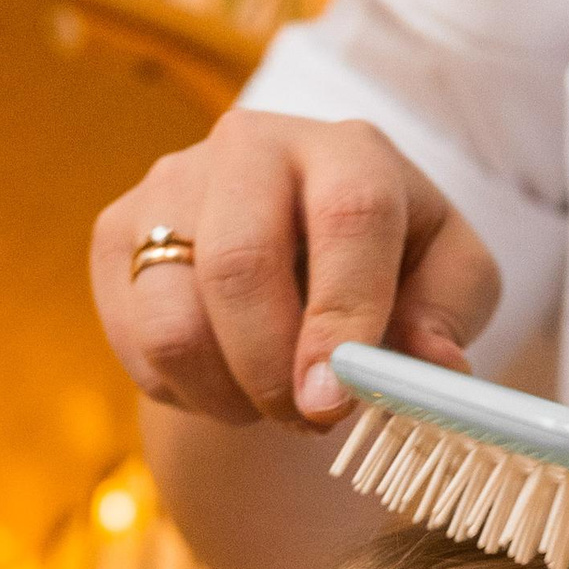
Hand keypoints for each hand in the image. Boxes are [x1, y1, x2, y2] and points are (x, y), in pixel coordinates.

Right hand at [92, 109, 499, 431]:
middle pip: (239, 265)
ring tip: (268, 402)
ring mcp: (171, 184)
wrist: (294, 253)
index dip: (342, 318)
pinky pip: (136, 342)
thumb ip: (451, 315)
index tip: (333, 400)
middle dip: (272, 372)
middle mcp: (250, 146)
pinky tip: (225, 380)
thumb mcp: (446, 281)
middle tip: (307, 422)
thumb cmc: (386, 266)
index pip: (348, 217)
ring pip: (175, 319)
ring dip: (228, 394)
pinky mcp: (117, 231)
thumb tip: (436, 366)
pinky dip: (185, 390)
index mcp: (347, 150)